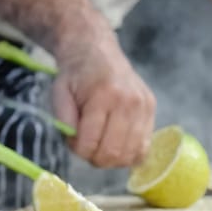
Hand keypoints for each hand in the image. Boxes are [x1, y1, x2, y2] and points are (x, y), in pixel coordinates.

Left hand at [52, 28, 155, 167]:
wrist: (97, 52)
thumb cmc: (76, 75)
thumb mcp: (59, 93)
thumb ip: (64, 121)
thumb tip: (77, 143)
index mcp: (103, 95)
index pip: (90, 143)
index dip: (77, 149)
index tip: (72, 140)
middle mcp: (128, 101)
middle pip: (112, 153)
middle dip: (94, 157)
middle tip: (86, 144)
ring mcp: (143, 106)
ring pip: (130, 155)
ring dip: (111, 158)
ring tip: (101, 143)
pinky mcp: (152, 109)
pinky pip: (143, 148)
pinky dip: (128, 154)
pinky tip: (116, 144)